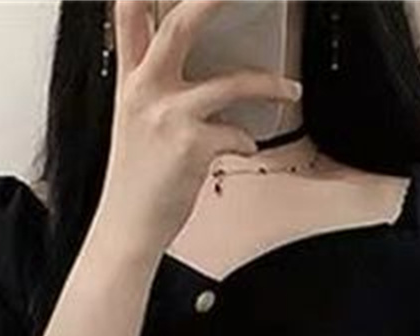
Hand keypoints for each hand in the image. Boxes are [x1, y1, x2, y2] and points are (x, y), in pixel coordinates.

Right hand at [99, 0, 304, 257]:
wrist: (129, 227)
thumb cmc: (137, 178)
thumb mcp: (135, 120)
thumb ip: (154, 83)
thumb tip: (191, 62)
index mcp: (130, 80)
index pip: (129, 15)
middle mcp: (145, 91)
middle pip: (180, 26)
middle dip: (212, 0)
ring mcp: (169, 117)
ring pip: (231, 83)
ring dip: (269, 85)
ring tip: (290, 89)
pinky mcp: (192, 147)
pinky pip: (236, 134)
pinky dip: (245, 141)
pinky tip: (240, 149)